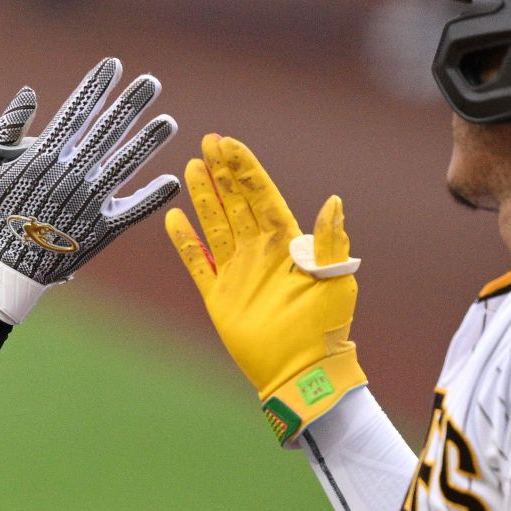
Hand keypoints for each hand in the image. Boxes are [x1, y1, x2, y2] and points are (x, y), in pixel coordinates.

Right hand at [0, 58, 179, 323]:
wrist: (6, 265)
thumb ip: (8, 126)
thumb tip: (29, 91)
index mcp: (43, 156)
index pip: (76, 112)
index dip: (95, 87)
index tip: (114, 64)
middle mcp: (70, 175)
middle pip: (106, 132)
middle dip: (130, 105)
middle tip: (151, 82)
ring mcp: (88, 203)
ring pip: (125, 166)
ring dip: (148, 142)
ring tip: (170, 122)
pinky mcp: (101, 230)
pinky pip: (132, 211)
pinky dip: (152, 197)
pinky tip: (172, 180)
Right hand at [165, 134, 364, 442]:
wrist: (302, 369)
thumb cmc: (326, 326)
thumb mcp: (336, 280)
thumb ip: (331, 242)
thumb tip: (334, 201)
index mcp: (287, 244)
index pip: (262, 196)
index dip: (245, 170)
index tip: (229, 144)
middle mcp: (259, 252)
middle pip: (236, 203)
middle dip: (222, 174)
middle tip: (207, 141)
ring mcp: (238, 273)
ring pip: (215, 225)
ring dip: (204, 199)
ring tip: (192, 168)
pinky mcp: (219, 297)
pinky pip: (199, 263)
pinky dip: (186, 243)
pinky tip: (174, 219)